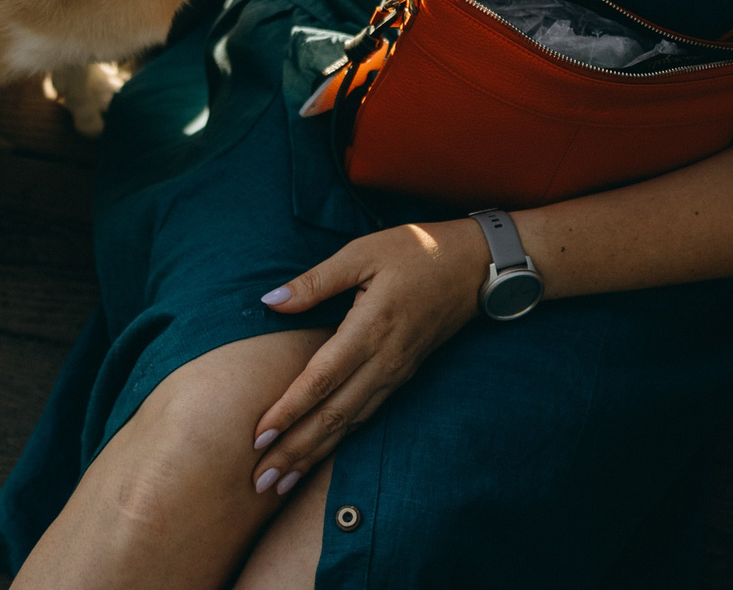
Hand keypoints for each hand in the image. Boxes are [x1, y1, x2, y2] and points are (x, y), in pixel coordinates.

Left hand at [246, 220, 489, 495]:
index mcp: (371, 328)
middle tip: (260, 480)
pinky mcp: (402, 377)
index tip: (258, 437)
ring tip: (281, 481)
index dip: (289, 410)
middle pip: (333, 414)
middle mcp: (385, 360)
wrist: (474, 267)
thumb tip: (270, 299)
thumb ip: (315, 281)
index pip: (322, 379)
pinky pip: (366, 416)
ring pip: (350, 423)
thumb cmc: (415, 251)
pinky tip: (318, 454)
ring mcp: (396, 373)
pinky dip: (339, 440)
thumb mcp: (362, 252)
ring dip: (314, 454)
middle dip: (295, 449)